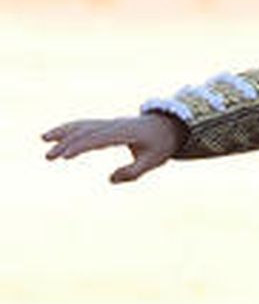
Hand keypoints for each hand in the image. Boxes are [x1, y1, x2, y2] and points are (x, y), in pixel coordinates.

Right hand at [42, 114, 183, 183]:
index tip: (65, 156)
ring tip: (43, 139)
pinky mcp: (107, 125)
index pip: (98, 139)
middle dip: (66, 143)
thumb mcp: (154, 160)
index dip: (81, 147)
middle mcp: (114, 125)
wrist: (169, 126)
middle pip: (86, 132)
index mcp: (124, 133)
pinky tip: (57, 136)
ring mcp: (109, 123)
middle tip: (48, 157)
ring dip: (63, 132)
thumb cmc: (161, 144)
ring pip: (83, 125)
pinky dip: (70, 129)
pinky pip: (85, 125)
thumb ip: (133, 172)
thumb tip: (110, 180)